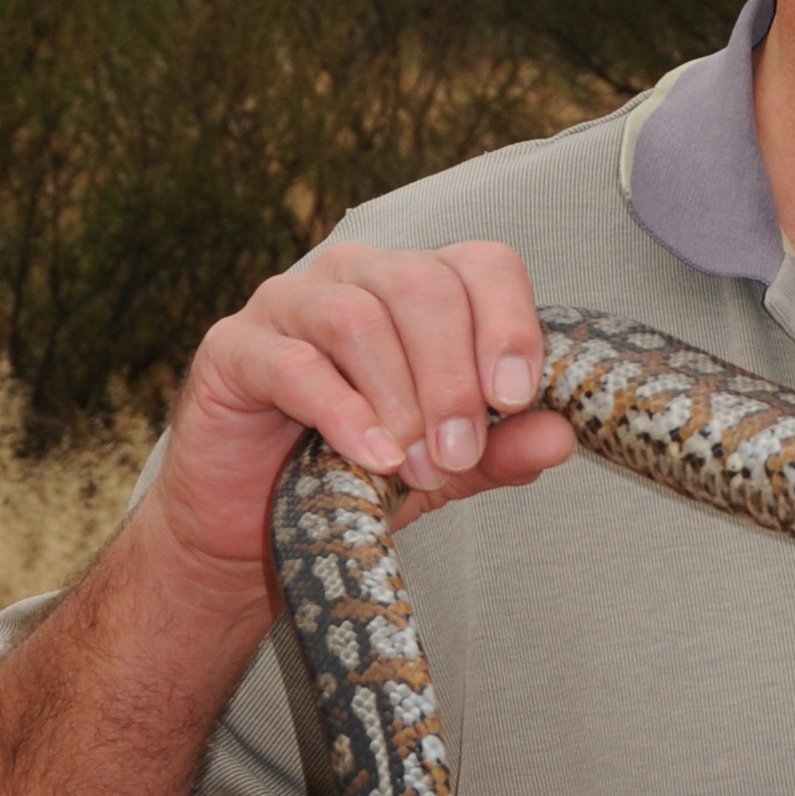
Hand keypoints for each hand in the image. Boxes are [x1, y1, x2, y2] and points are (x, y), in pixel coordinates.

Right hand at [144, 242, 574, 604]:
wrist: (252, 529)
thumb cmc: (355, 476)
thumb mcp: (448, 469)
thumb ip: (504, 448)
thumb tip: (562, 436)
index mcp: (417, 289)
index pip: (483, 265)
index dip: (508, 325)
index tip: (516, 400)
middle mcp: (355, 277)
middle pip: (424, 285)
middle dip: (453, 378)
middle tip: (457, 453)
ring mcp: (288, 304)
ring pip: (360, 317)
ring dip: (400, 398)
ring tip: (416, 466)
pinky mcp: (233, 347)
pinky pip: (295, 364)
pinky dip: (343, 413)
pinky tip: (372, 458)